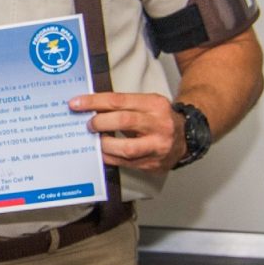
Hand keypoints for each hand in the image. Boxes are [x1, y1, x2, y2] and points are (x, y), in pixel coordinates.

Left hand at [69, 91, 185, 174]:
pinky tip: (102, 152)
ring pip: (125, 148)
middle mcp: (159, 125)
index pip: (118, 101)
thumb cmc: (160, 119)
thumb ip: (122, 106)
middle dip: (99, 123)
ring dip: (104, 144)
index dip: (94, 102)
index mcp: (154, 105)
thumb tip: (89, 107)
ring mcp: (157, 146)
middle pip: (123, 121)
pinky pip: (125, 163)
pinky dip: (109, 157)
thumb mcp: (146, 104)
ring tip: (96, 139)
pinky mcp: (153, 164)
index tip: (76, 103)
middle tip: (89, 124)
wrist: (186, 137)